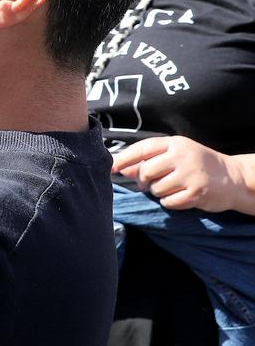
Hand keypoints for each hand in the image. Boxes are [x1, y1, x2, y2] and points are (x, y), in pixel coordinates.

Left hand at [112, 136, 254, 213]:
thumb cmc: (197, 164)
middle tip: (149, 183)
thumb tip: (122, 168)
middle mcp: (182, 157)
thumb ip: (149, 159)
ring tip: (171, 187)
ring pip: (156, 188)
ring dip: (157, 192)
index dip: (124, 159)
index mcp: (175, 144)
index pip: (142, 149)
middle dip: (143, 180)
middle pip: (146, 171)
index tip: (111, 168)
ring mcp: (191, 175)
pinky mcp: (197, 193)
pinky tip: (179, 196)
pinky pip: (168, 202)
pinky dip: (169, 202)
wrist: (232, 177)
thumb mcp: (175, 155)